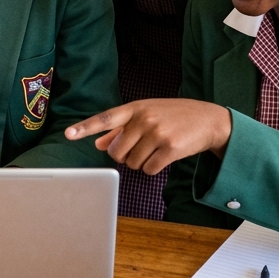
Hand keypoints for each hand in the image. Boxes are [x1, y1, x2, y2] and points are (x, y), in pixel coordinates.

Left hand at [65, 99, 231, 174]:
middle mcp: (144, 118)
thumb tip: (98, 144)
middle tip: (140, 148)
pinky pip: (148, 169)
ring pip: (132, 162)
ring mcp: (157, 132)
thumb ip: (120, 129)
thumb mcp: (147, 115)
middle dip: (125, 156)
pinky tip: (164, 157)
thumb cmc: (174, 117)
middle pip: (117, 152)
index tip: (68, 134)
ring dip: (141, 162)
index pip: (105, 118)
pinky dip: (152, 168)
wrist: (209, 120)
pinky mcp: (170, 147)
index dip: (85, 127)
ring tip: (156, 149)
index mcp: (135, 108)